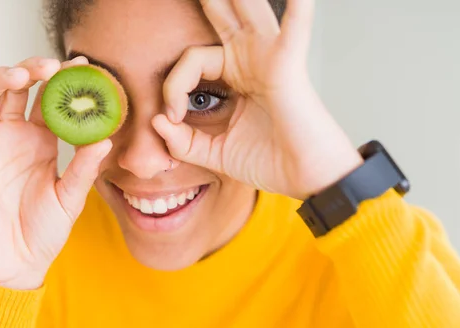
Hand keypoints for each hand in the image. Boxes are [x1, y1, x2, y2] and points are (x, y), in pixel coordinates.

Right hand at [0, 56, 111, 289]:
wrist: (18, 264)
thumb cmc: (45, 231)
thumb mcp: (70, 199)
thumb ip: (84, 170)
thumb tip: (105, 140)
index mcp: (40, 141)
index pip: (48, 100)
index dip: (61, 81)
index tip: (81, 66)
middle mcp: (12, 137)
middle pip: (15, 89)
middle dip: (30, 71)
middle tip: (51, 66)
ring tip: (20, 75)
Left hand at [152, 0, 362, 199]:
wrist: (302, 178)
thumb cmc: (269, 162)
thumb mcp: (215, 153)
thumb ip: (183, 141)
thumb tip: (157, 120)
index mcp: (234, 75)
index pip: (191, 61)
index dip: (173, 86)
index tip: (172, 118)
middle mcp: (250, 59)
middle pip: (221, 16)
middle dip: (207, 1)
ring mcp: (268, 57)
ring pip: (247, 10)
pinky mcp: (286, 65)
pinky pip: (293, 31)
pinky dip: (298, 10)